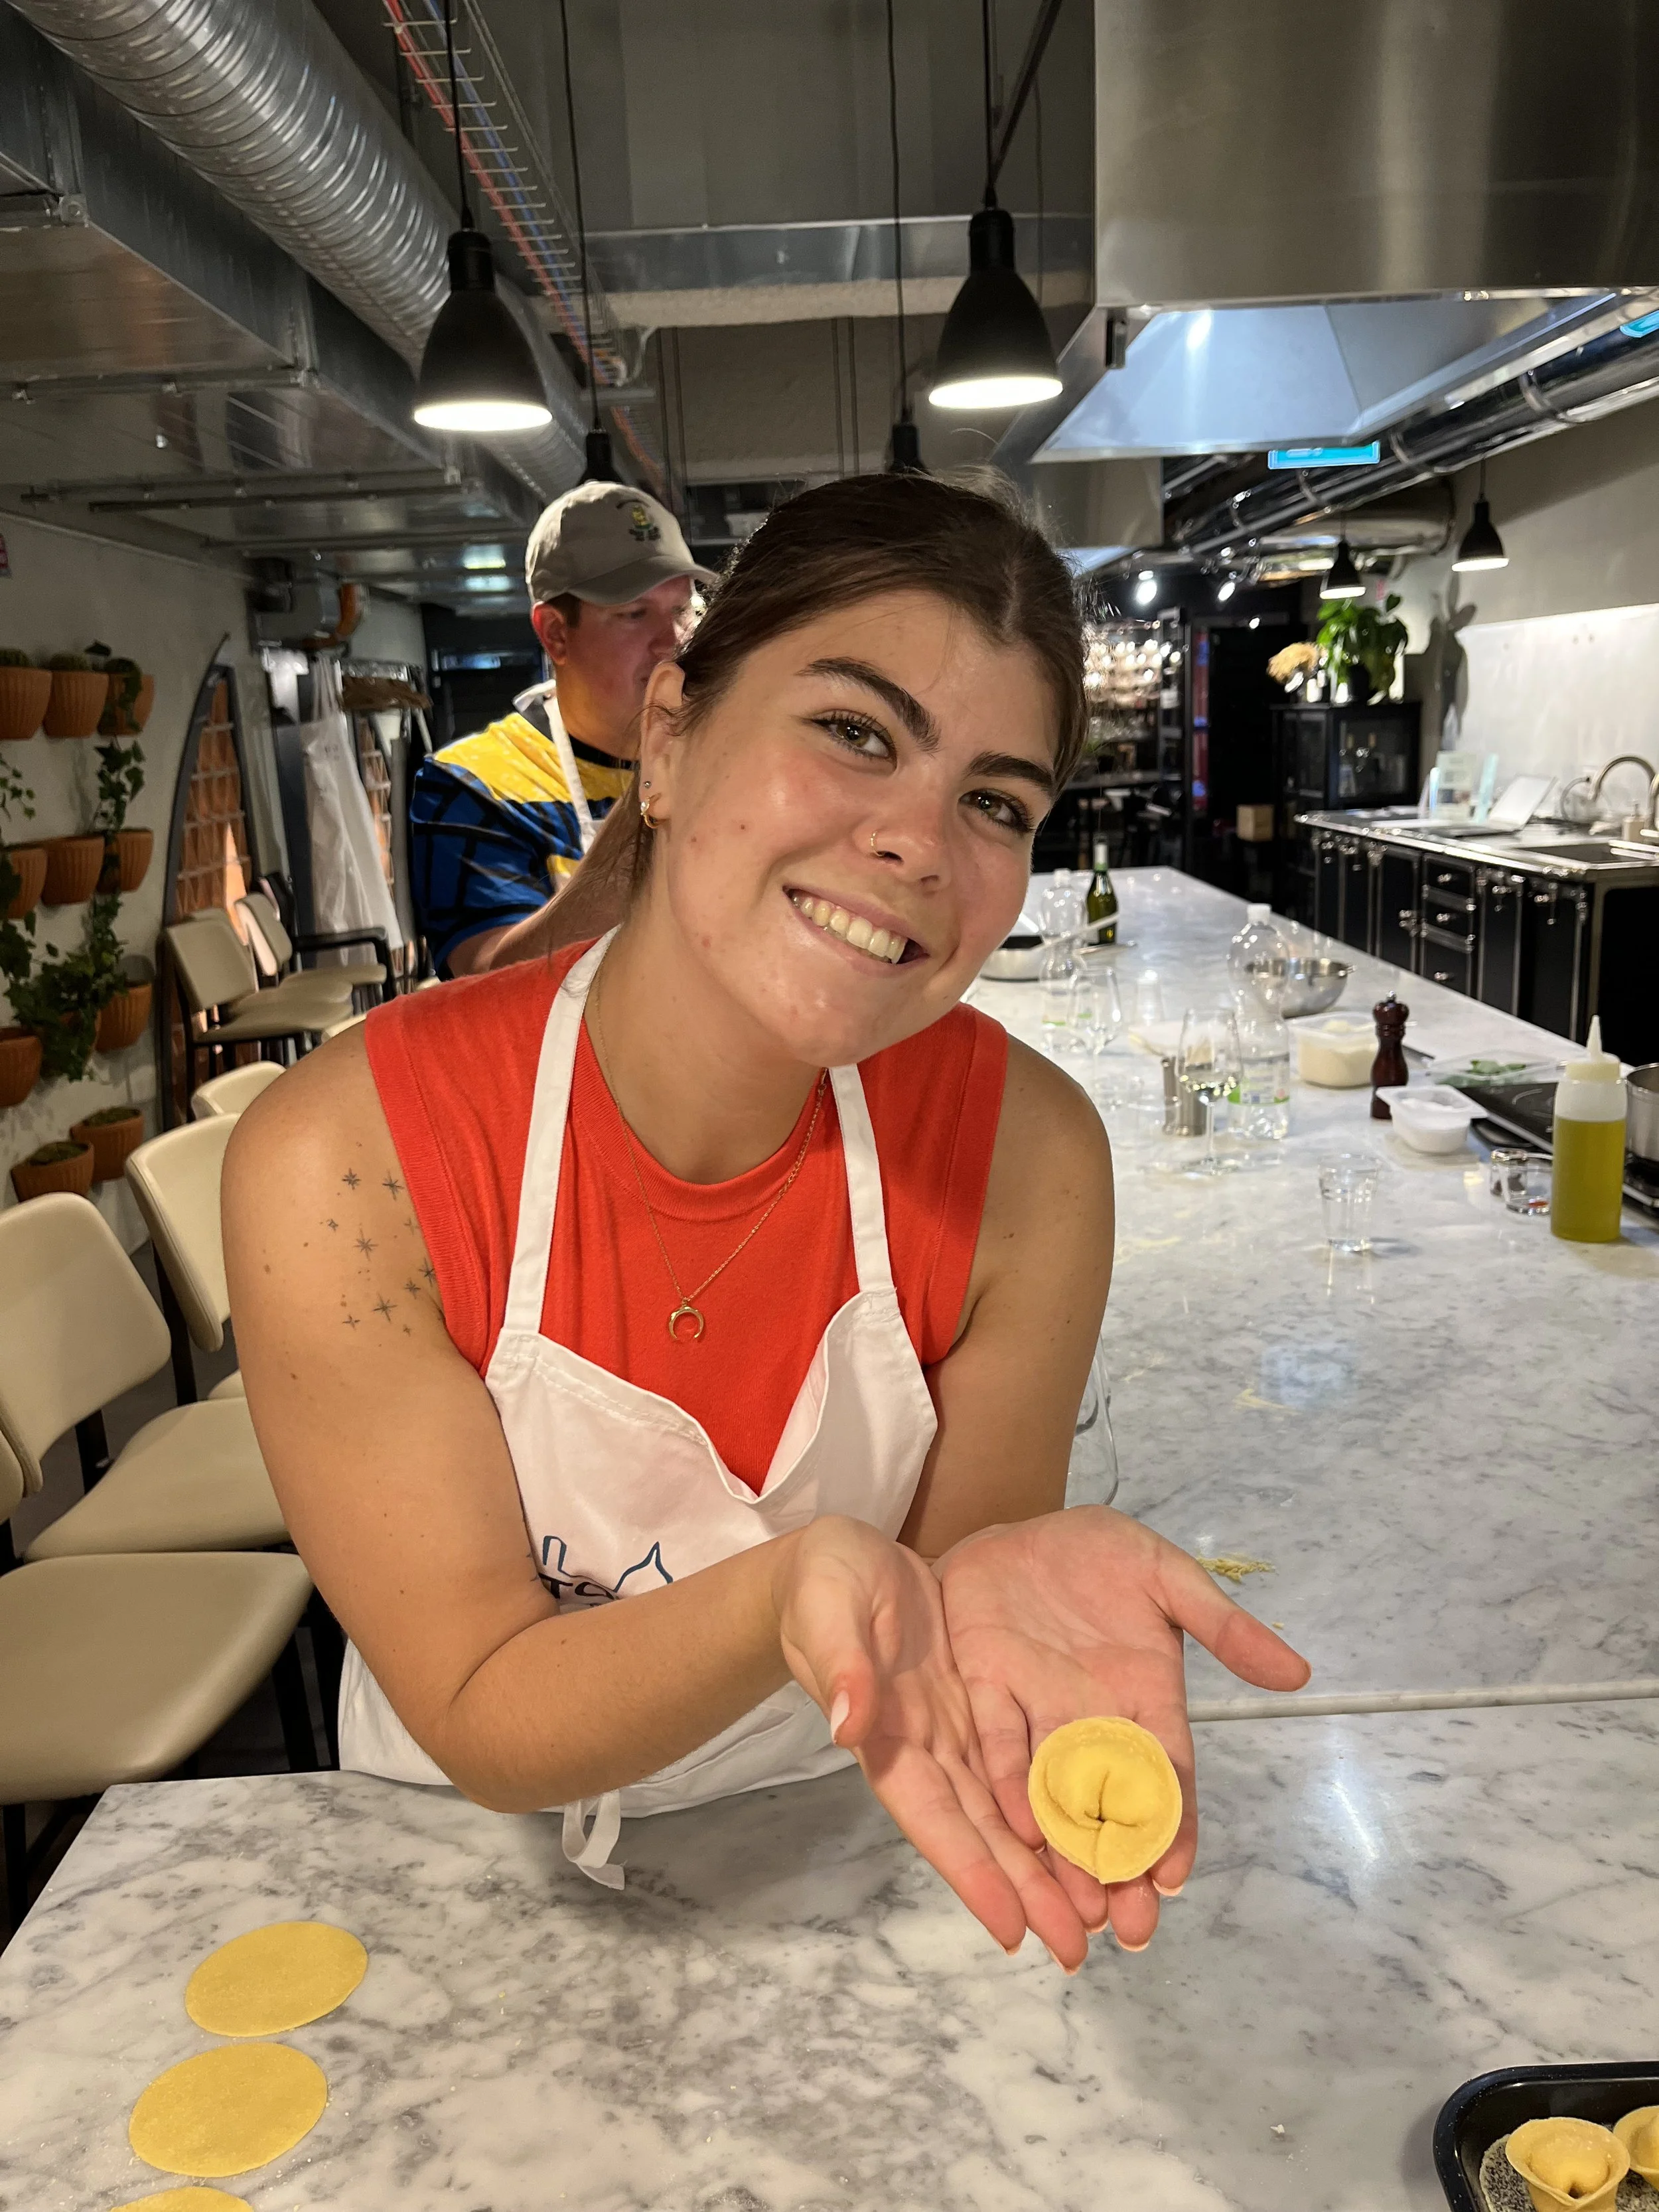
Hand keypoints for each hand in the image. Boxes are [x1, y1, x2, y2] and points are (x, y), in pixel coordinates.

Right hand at [774, 1515, 1092, 1968]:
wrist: (842, 1555)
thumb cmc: (824, 1583)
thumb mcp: (828, 1609)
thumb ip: (840, 1664)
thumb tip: (849, 1725)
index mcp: (886, 1739)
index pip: (934, 1819)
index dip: (971, 1875)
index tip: (1012, 1930)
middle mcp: (925, 1750)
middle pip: (981, 1834)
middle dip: (1025, 1893)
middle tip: (1079, 1949)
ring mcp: (954, 1732)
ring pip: (1006, 1812)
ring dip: (1045, 1865)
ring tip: (1097, 1916)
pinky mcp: (976, 1706)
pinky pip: (1020, 1763)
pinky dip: (1049, 1801)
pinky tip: (1090, 1830)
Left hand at [934, 1507, 1309, 1950]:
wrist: (1023, 1525)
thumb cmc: (1100, 1554)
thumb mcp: (1168, 1579)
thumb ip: (1223, 1626)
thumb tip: (1299, 1674)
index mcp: (1144, 1700)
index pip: (1166, 1778)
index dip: (1174, 1828)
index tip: (1175, 1878)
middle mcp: (1091, 1720)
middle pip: (1111, 1806)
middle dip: (1119, 1869)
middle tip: (1129, 1929)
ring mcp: (1038, 1709)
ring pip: (1055, 1793)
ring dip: (1065, 1851)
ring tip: (1076, 1911)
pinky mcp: (988, 1687)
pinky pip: (1000, 1741)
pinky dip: (1010, 1782)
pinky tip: (1021, 1828)